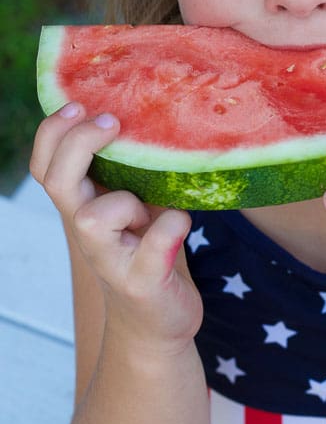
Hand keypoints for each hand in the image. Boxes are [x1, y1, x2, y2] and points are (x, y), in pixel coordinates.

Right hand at [30, 103, 201, 352]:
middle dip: (79, 144)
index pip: (46, 164)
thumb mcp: (135, 203)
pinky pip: (152, 250)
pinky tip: (182, 222)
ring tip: (152, 208)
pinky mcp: (143, 282)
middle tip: (112, 122)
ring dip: (124, 200)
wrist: (156, 320)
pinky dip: (169, 229)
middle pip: (57, 182)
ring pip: (93, 218)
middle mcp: (87, 232)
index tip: (79, 103)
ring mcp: (111, 259)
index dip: (53, 133)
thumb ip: (130, 170)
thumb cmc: (146, 247)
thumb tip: (150, 114)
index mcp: (83, 205)